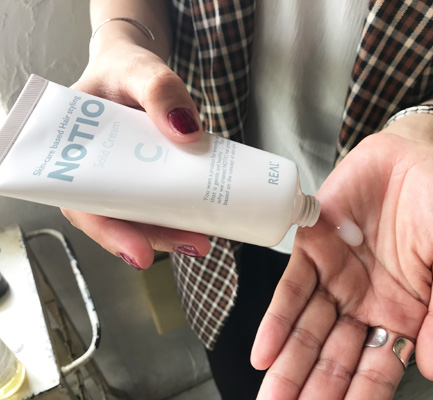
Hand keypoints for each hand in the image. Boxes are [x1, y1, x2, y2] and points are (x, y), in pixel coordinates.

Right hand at [63, 38, 210, 268]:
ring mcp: (125, 177)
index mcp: (76, 151)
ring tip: (203, 238)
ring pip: (142, 216)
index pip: (80, 201)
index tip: (139, 253)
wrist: (138, 70)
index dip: (107, 232)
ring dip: (172, 232)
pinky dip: (181, 212)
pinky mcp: (149, 177)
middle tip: (192, 244)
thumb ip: (159, 90)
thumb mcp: (139, 69)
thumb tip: (185, 130)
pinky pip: (161, 201)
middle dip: (154, 237)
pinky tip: (204, 217)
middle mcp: (97, 172)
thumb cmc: (126, 69)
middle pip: (117, 218)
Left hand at [251, 132, 432, 398]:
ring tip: (272, 396)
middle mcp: (364, 301)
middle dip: (311, 389)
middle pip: (333, 356)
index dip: (359, 397)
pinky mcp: (313, 248)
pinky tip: (265, 350)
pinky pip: (291, 289)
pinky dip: (277, 319)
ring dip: (288, 364)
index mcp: (402, 312)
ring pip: (307, 329)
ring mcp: (336, 276)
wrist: (417, 154)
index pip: (377, 368)